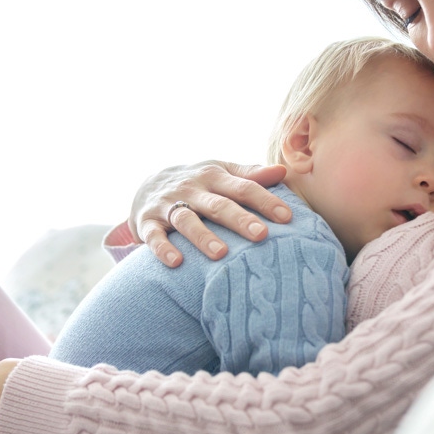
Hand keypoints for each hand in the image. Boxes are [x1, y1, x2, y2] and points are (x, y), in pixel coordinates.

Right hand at [130, 161, 291, 266]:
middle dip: (239, 219)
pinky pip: (154, 236)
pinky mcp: (146, 222)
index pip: (243, 187)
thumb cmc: (197, 183)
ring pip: (186, 220)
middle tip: (261, 235)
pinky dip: (163, 248)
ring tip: (221, 254)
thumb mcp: (221, 172)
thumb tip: (282, 171)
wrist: (147, 185)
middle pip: (218, 204)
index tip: (286, 218)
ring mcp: (168, 205)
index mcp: (214, 176)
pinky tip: (176, 262)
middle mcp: (191, 189)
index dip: (265, 200)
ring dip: (203, 236)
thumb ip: (250, 175)